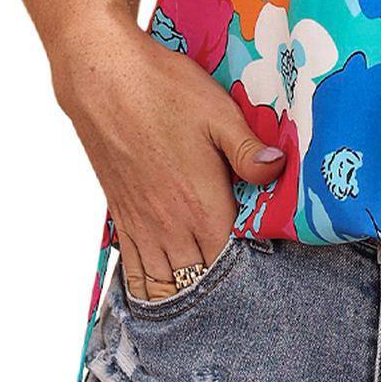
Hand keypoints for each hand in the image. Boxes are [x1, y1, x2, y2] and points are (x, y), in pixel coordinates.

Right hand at [54, 17, 284, 303]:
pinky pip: (134, 270)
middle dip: (221, 289)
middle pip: (200, 280)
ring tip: (206, 302)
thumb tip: (278, 171)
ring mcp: (141, 224)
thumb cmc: (163, 90)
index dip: (252, 269)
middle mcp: (170, 225)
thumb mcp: (219, 112)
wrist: (102, 79)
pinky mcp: (120, 216)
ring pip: (164, 284)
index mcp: (201, 205)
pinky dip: (148, 288)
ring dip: (185, 295)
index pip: (232, 260)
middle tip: (244, 290)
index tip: (268, 267)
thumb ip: (248, 151)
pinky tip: (160, 292)